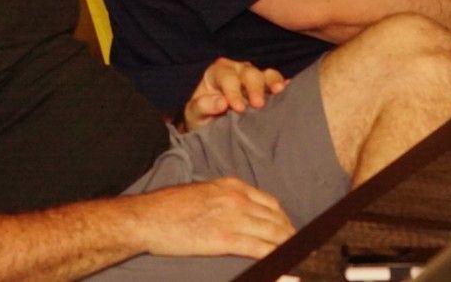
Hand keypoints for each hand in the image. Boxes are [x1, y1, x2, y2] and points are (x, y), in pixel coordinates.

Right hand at [127, 178, 294, 259]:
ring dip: (288, 246)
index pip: (270, 203)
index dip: (284, 219)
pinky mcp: (225, 237)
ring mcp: (233, 217)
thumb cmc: (169, 208)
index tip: (289, 231)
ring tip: (298, 256)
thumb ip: (224, 200)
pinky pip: (260, 248)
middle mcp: (237, 198)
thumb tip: (240, 215)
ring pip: (273, 233)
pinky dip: (276, 256)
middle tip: (301, 247)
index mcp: (232, 186)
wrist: (149, 217)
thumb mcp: (203, 193)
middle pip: (276, 218)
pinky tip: (283, 264)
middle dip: (290, 234)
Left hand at [182, 57, 287, 131]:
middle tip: (258, 104)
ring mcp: (253, 78)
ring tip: (279, 91)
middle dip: (254, 87)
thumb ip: (202, 106)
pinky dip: (282, 84)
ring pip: (265, 74)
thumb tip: (221, 103)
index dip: (233, 91)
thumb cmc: (201, 116)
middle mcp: (237, 71)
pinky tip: (289, 89)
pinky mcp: (265, 88)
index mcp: (218, 73)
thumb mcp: (194, 113)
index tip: (238, 108)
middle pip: (249, 73)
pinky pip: (276, 82)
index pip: (227, 77)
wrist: (210, 125)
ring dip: (272, 82)